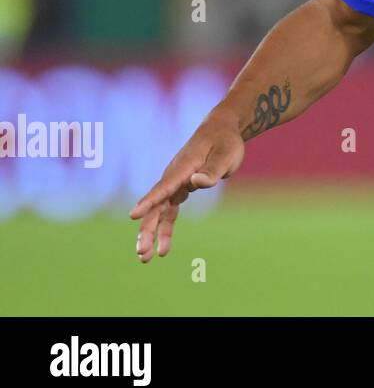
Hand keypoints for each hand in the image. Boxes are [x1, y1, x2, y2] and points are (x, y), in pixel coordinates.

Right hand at [129, 112, 244, 262]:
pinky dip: (165, 228)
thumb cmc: (225, 141)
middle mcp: (173, 177)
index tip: (133, 215)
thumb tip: (195, 183)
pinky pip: (169, 212)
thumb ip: (212, 170)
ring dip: (152, 234)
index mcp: (182, 168)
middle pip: (156, 206)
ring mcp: (174, 184)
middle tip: (142, 252)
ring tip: (145, 258)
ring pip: (159, 212)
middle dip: (147, 229)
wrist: (220, 130)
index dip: (149, 201)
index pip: (164, 187)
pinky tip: (163, 248)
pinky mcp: (180, 189)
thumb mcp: (225, 154)